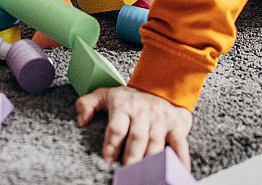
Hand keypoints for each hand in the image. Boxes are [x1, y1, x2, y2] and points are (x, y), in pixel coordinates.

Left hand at [76, 86, 191, 168]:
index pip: (116, 127)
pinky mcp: (177, 126)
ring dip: (152, 161)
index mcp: (123, 106)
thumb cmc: (130, 98)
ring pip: (156, 143)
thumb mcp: (105, 94)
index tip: (107, 160)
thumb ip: (87, 104)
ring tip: (147, 176)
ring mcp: (160, 120)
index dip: (111, 144)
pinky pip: (179, 144)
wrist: (162, 86)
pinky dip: (180, 159)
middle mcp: (143, 113)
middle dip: (132, 157)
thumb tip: (81, 121)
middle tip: (128, 172)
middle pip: (137, 138)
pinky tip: (179, 171)